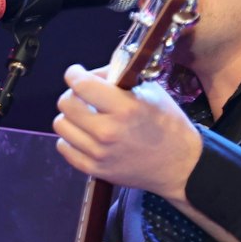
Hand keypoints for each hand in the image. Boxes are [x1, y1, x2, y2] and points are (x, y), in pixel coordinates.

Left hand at [52, 64, 202, 198]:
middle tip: (83, 96)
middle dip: (73, 95)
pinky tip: (84, 134)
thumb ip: (119, 80)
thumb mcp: (150, 92)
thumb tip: (92, 75)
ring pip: (61, 125)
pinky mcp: (93, 169)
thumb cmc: (167, 123)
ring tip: (85, 116)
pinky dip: (70, 138)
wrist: (179, 164)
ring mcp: (98, 153)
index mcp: (125, 108)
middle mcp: (108, 131)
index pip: (82, 85)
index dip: (74, 74)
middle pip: (66, 104)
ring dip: (70, 117)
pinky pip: (64, 147)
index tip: (76, 73)